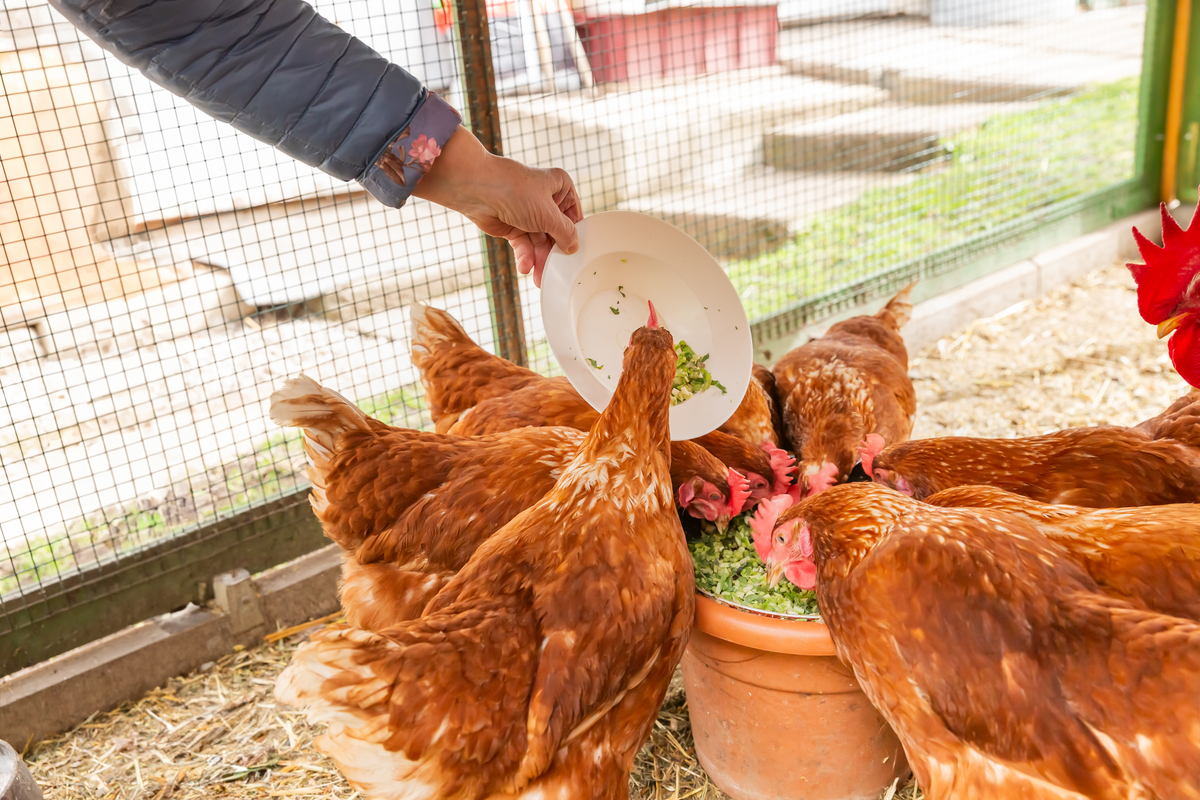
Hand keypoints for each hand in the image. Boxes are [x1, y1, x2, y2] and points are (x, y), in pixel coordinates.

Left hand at [413, 126, 581, 286]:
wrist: (478, 190)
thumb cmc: (516, 191)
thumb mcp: (548, 214)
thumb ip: (565, 233)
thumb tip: (574, 247)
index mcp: (561, 188)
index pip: (574, 217)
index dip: (575, 236)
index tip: (577, 257)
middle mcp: (546, 200)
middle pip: (556, 233)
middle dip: (554, 254)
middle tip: (557, 275)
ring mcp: (528, 214)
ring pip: (540, 242)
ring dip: (539, 260)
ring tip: (539, 278)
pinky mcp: (513, 226)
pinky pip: (524, 245)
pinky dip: (525, 256)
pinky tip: (525, 267)